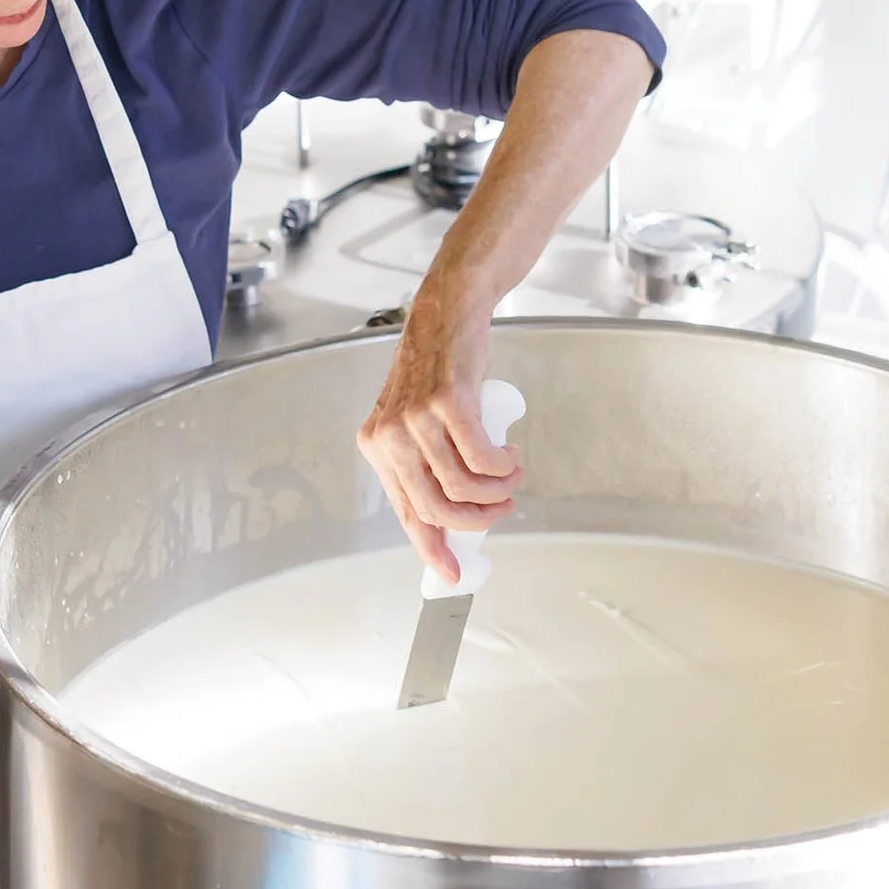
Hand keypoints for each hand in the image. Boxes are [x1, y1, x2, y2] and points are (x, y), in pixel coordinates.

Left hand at [356, 285, 521, 581]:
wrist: (447, 315)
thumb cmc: (438, 369)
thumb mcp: (417, 422)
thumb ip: (426, 465)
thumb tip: (451, 518)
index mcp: (377, 447)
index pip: (405, 512)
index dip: (431, 547)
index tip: (452, 573)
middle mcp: (389, 436)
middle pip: (436, 506)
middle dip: (477, 519)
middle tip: (502, 509)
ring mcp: (415, 419)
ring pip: (462, 485)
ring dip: (496, 490)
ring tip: (511, 477)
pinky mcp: (446, 403)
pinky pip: (481, 456)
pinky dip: (502, 465)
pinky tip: (510, 457)